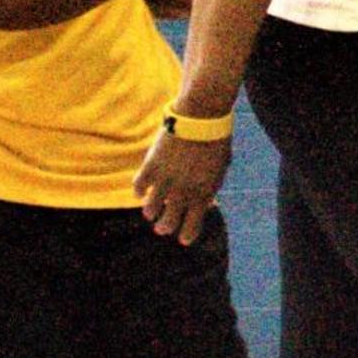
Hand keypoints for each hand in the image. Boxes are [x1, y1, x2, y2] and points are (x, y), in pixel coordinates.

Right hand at [135, 125, 229, 243]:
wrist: (201, 117)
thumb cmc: (215, 140)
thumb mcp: (219, 168)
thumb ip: (210, 188)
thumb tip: (205, 205)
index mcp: (204, 193)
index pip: (193, 224)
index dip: (187, 234)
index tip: (183, 240)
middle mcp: (183, 191)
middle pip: (169, 222)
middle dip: (165, 228)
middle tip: (162, 229)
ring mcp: (166, 180)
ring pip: (151, 209)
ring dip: (150, 213)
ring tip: (150, 213)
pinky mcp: (151, 166)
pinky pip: (138, 187)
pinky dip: (138, 192)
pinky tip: (140, 193)